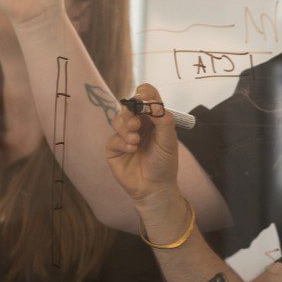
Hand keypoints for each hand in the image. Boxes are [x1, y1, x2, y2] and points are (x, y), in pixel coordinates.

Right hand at [106, 84, 179, 205]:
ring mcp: (124, 135)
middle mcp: (138, 123)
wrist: (155, 188)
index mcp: (152, 117)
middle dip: (131, 114)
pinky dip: (122, 142)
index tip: (142, 99)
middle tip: (136, 126)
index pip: (145, 95)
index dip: (143, 93)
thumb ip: (162, 118)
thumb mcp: (169, 139)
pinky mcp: (114, 148)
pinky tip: (132, 150)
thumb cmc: (165, 162)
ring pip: (118, 120)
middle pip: (128, 106)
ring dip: (126, 128)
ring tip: (135, 142)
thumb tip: (149, 101)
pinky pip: (112, 138)